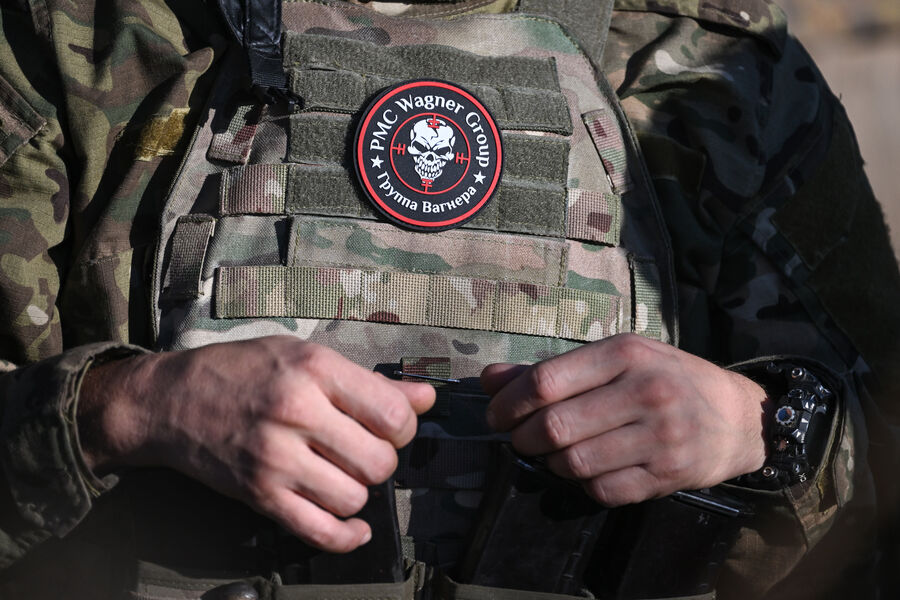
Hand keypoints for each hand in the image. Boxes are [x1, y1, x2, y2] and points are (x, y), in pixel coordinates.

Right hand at [78, 336, 433, 551]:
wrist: (170, 401)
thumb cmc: (242, 371)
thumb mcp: (306, 356)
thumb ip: (371, 382)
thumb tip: (427, 398)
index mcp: (315, 370)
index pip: (394, 415)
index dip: (404, 427)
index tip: (389, 426)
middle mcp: (297, 413)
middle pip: (379, 461)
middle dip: (382, 460)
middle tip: (362, 449)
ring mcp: (276, 458)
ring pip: (354, 498)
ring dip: (358, 492)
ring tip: (342, 473)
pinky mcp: (259, 495)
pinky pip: (319, 531)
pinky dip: (346, 536)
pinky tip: (354, 526)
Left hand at [481, 333, 767, 505]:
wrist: (737, 416)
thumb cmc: (665, 379)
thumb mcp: (615, 359)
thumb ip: (551, 369)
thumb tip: (489, 379)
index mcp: (625, 353)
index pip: (545, 382)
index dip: (509, 404)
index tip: (498, 416)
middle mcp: (645, 391)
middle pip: (554, 427)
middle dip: (523, 439)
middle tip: (521, 439)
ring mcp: (660, 436)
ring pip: (574, 464)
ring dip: (551, 464)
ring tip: (555, 454)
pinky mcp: (668, 475)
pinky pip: (602, 491)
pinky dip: (583, 485)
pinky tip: (588, 470)